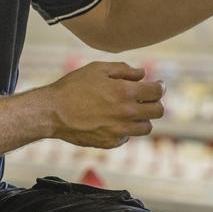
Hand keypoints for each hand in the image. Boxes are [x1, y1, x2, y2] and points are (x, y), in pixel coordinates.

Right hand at [47, 61, 164, 148]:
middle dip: (155, 102)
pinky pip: (127, 138)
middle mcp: (126, 113)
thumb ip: (124, 70)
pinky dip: (125, 130)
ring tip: (131, 110)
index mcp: (126, 92)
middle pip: (158, 111)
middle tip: (147, 98)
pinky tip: (114, 121)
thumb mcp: (98, 69)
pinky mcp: (109, 143)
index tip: (157, 85)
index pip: (157, 92)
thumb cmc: (73, 87)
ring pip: (146, 128)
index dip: (160, 86)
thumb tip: (142, 74)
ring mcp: (119, 131)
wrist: (52, 112)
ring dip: (143, 118)